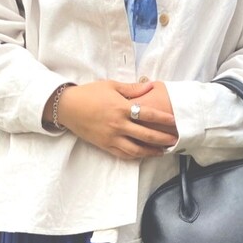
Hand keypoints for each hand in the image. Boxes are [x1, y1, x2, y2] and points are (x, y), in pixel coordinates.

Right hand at [51, 79, 178, 160]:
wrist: (68, 107)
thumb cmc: (89, 93)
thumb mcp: (111, 86)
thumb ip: (132, 89)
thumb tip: (150, 86)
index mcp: (121, 108)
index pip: (148, 115)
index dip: (163, 119)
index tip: (174, 122)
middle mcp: (118, 125)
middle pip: (146, 136)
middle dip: (162, 139)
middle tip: (174, 140)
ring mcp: (111, 138)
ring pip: (136, 149)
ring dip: (151, 152)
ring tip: (162, 151)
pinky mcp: (105, 145)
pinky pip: (123, 154)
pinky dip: (136, 156)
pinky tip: (144, 154)